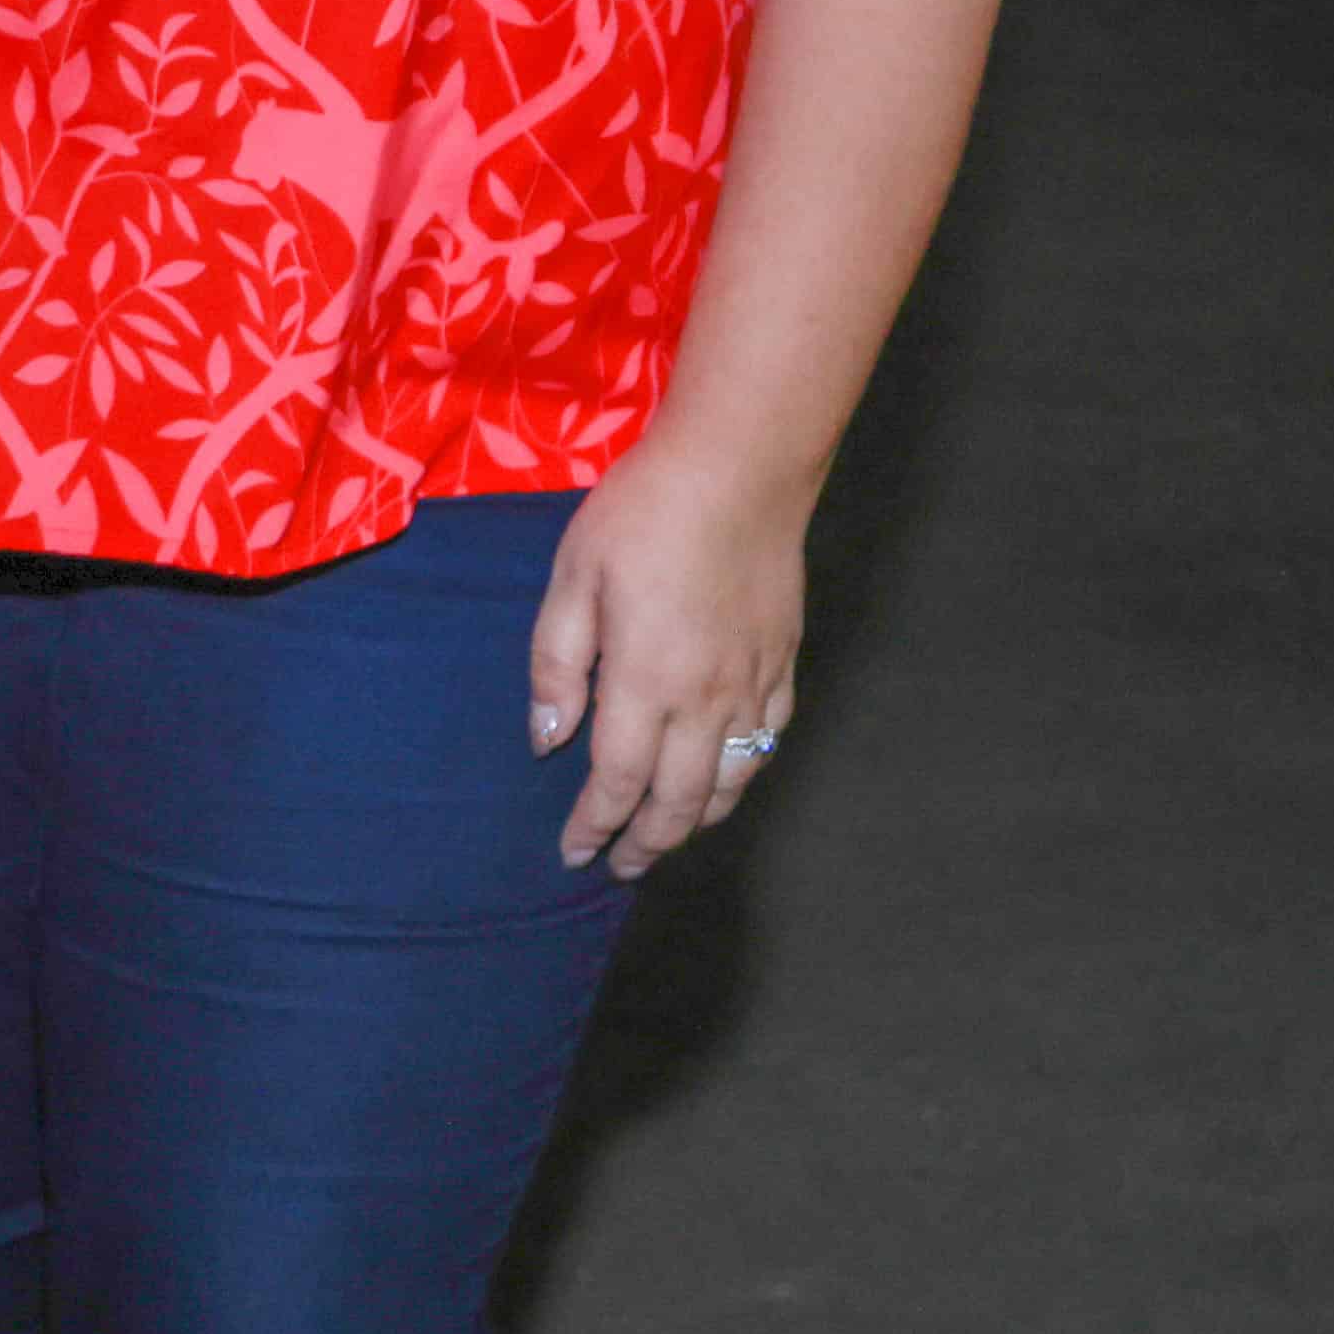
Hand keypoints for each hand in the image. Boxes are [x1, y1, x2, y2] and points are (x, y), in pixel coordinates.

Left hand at [531, 443, 805, 880]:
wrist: (740, 467)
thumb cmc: (642, 513)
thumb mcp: (573, 577)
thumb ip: (557, 665)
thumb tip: (547, 741)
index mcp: (646, 682)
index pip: (617, 782)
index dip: (595, 826)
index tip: (575, 853)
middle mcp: (706, 700)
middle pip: (679, 802)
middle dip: (646, 844)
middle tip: (620, 866)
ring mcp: (754, 685)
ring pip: (731, 783)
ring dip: (696, 822)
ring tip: (666, 836)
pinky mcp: (785, 663)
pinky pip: (768, 742)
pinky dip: (743, 776)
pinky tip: (724, 778)